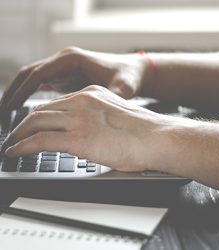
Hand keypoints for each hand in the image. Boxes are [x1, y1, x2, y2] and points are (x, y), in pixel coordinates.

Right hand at [0, 47, 154, 119]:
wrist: (136, 71)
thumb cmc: (129, 77)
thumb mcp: (123, 88)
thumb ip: (111, 97)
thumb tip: (102, 112)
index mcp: (72, 58)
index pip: (38, 73)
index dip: (22, 91)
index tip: (9, 108)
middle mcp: (65, 60)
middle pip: (29, 74)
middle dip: (14, 93)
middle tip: (1, 115)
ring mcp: (64, 67)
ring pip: (33, 79)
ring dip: (19, 95)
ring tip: (8, 116)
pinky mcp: (66, 76)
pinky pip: (42, 84)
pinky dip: (32, 96)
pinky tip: (26, 114)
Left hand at [1, 85, 166, 171]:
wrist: (158, 138)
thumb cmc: (147, 133)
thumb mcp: (120, 116)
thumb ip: (102, 120)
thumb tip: (96, 135)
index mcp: (94, 95)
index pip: (58, 102)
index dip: (42, 114)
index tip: (36, 123)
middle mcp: (83, 101)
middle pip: (42, 109)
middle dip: (25, 123)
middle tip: (17, 134)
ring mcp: (78, 118)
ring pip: (34, 122)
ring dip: (18, 134)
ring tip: (12, 144)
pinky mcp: (77, 138)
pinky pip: (38, 140)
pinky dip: (22, 146)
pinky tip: (15, 152)